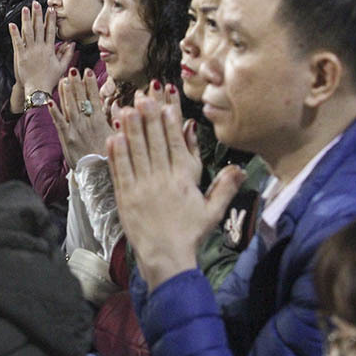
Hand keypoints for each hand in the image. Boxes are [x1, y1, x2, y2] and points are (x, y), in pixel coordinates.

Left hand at [8, 2, 74, 112]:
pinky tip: (12, 24)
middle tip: (36, 3)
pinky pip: (18, 42)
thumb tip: (72, 43)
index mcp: (50, 49)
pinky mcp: (21, 56)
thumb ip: (67, 54)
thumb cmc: (50, 79)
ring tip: (25, 9)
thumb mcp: (62, 67)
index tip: (51, 9)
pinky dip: (15, 33)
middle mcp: (40, 48)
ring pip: (28, 32)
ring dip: (26, 19)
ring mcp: (30, 51)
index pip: (50, 31)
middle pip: (39, 28)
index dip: (50, 19)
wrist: (38, 89)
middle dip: (38, 14)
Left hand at [48, 68, 115, 168]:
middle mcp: (87, 122)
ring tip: (64, 79)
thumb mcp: (117, 135)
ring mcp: (75, 129)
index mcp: (100, 120)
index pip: (94, 97)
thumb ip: (117, 118)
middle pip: (81, 99)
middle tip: (74, 70)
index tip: (88, 71)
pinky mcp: (65, 138)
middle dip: (77, 83)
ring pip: (69, 106)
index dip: (91, 83)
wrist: (98, 175)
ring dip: (66, 92)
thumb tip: (119, 104)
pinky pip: (58, 121)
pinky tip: (50, 100)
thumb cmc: (108, 155)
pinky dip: (54, 110)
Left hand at [108, 96, 244, 290]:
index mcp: (184, 180)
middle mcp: (162, 179)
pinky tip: (113, 137)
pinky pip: (119, 171)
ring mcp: (142, 187)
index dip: (169, 122)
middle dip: (148, 118)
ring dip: (130, 129)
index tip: (165, 103)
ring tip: (125, 109)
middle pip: (154, 142)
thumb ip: (225, 187)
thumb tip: (242, 168)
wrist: (166, 258)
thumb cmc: (190, 234)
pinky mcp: (125, 198)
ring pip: (135, 152)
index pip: (175, 144)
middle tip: (142, 97)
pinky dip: (116, 153)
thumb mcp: (213, 211)